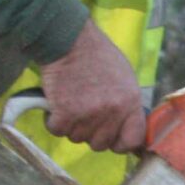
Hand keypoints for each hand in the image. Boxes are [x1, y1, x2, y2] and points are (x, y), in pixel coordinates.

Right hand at [39, 19, 145, 152]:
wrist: (69, 40)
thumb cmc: (97, 55)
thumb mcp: (125, 78)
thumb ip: (127, 105)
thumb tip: (126, 128)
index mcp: (130, 103)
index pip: (132, 141)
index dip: (120, 144)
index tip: (112, 140)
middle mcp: (112, 111)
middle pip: (100, 144)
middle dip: (90, 133)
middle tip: (83, 113)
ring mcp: (88, 114)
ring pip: (76, 138)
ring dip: (71, 125)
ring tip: (70, 102)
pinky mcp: (65, 112)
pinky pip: (57, 130)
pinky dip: (53, 120)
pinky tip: (56, 104)